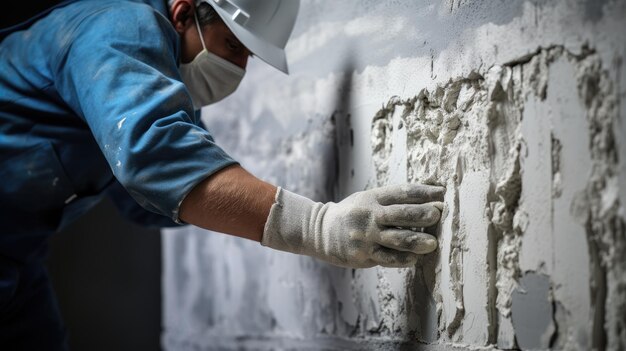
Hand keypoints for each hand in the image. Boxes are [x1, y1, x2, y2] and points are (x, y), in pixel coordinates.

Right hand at [261, 184, 444, 267]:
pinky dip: (402, 259)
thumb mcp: (367, 199)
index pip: (402, 192)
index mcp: (373, 198)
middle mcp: (369, 215)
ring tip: (433, 243)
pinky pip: (386, 258)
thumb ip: (391, 200)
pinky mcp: (362, 254)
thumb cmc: (353, 213)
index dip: (423, 192)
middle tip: (439, 214)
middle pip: (400, 214)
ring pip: (395, 239)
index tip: (442, 192)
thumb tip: (427, 197)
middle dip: (421, 214)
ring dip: (416, 241)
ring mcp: (365, 236)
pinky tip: (414, 259)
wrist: (320, 231)